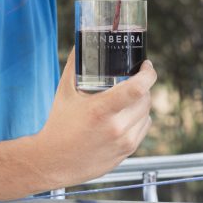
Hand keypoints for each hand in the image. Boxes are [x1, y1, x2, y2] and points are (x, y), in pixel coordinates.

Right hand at [30, 49, 156, 189]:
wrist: (53, 161)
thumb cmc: (59, 124)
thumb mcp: (64, 91)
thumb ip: (76, 64)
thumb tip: (83, 41)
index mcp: (100, 110)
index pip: (137, 88)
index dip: (148, 73)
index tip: (146, 65)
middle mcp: (115, 128)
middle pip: (145, 98)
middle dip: (142, 85)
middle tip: (133, 79)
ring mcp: (123, 142)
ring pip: (147, 114)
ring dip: (141, 102)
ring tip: (128, 98)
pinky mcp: (126, 153)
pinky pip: (143, 128)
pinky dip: (139, 119)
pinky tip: (126, 116)